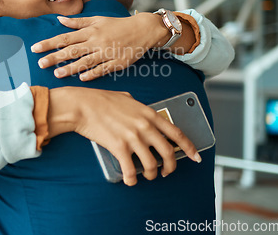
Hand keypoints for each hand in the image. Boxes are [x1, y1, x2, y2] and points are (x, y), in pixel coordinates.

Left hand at [31, 14, 167, 80]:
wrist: (143, 29)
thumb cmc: (117, 25)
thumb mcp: (97, 19)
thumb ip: (78, 22)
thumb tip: (59, 20)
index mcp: (90, 31)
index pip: (65, 37)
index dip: (49, 43)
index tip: (35, 48)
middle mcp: (96, 41)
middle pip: (72, 50)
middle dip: (55, 57)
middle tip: (40, 63)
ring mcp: (107, 53)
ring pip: (86, 61)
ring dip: (71, 68)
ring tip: (56, 74)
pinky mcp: (117, 62)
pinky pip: (103, 69)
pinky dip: (92, 73)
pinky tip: (81, 78)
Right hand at [47, 88, 201, 185]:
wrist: (82, 106)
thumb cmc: (100, 100)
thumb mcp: (126, 98)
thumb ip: (138, 107)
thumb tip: (141, 113)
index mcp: (149, 114)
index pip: (176, 133)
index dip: (188, 147)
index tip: (195, 156)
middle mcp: (144, 126)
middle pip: (168, 152)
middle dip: (171, 166)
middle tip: (167, 172)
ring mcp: (133, 138)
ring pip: (152, 165)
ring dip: (152, 174)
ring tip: (148, 175)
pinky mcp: (119, 148)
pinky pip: (131, 170)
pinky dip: (132, 179)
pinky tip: (130, 180)